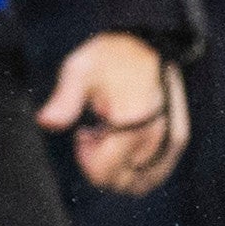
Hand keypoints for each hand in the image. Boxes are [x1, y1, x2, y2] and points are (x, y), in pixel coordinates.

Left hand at [39, 32, 186, 195]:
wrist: (150, 42)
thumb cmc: (110, 55)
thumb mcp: (80, 70)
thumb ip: (64, 100)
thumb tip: (45, 122)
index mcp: (132, 124)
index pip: (105, 173)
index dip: (86, 159)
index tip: (84, 133)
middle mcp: (156, 138)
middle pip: (121, 183)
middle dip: (102, 165)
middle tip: (96, 133)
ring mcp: (172, 141)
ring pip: (140, 184)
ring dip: (120, 169)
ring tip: (112, 136)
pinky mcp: (179, 139)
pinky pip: (157, 174)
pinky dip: (138, 168)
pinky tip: (127, 140)